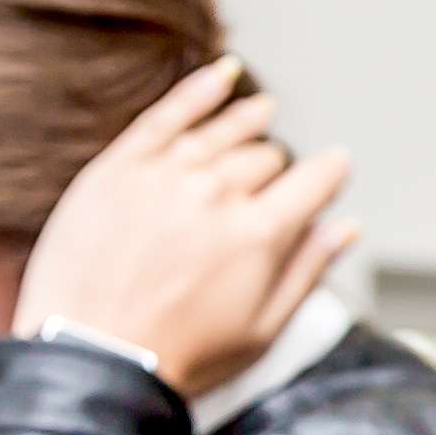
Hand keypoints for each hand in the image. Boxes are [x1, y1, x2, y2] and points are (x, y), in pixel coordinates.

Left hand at [11, 57, 358, 400]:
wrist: (90, 360)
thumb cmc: (176, 358)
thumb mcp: (262, 332)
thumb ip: (308, 272)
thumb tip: (345, 228)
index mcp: (259, 236)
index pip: (313, 183)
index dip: (330, 173)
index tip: (335, 168)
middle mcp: (217, 195)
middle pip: (264, 159)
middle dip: (275, 169)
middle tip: (270, 183)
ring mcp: (166, 175)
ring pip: (222, 130)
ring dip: (248, 119)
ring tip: (261, 110)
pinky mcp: (120, 168)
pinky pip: (167, 114)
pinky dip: (199, 91)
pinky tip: (221, 74)